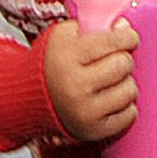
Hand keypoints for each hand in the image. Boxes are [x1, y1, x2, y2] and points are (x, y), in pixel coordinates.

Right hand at [42, 18, 139, 143]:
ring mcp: (85, 111)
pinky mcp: (93, 130)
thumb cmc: (52, 64)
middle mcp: (75, 85)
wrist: (26, 100)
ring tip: (108, 82)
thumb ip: (93, 26)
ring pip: (130, 90)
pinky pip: (129, 114)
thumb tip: (124, 27)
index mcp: (67, 56)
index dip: (127, 36)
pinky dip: (124, 106)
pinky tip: (108, 99)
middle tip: (113, 60)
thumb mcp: (63, 36)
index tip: (128, 37)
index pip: (113, 41)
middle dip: (123, 59)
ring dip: (124, 83)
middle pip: (124, 64)